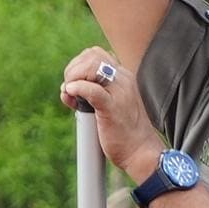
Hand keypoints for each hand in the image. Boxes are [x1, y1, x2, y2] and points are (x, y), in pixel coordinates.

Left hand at [61, 48, 163, 181]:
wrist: (141, 153)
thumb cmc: (125, 134)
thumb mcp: (112, 105)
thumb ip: (95, 94)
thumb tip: (67, 90)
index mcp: (124, 77)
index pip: (96, 54)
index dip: (78, 65)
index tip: (72, 85)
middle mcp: (123, 80)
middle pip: (92, 55)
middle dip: (72, 69)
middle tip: (68, 89)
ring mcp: (119, 92)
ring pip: (91, 66)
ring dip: (73, 77)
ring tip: (70, 95)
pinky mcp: (112, 108)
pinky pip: (92, 89)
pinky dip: (77, 88)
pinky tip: (70, 95)